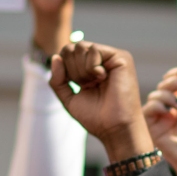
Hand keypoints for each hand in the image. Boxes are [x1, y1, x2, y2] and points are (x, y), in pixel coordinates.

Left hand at [49, 41, 153, 161]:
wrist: (114, 128)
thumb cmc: (96, 118)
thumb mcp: (69, 98)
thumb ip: (58, 79)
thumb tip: (55, 57)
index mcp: (90, 69)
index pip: (67, 53)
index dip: (64, 68)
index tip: (78, 86)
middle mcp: (102, 61)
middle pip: (72, 47)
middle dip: (72, 69)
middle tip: (87, 85)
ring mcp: (112, 58)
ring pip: (81, 47)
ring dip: (81, 70)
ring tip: (95, 83)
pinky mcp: (121, 58)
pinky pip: (94, 49)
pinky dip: (91, 66)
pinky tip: (102, 78)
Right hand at [142, 67, 176, 175]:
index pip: (173, 82)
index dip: (176, 74)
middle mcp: (169, 109)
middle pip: (163, 86)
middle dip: (172, 81)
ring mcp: (160, 118)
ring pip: (155, 95)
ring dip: (167, 94)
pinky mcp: (153, 129)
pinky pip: (147, 110)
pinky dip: (157, 105)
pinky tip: (169, 110)